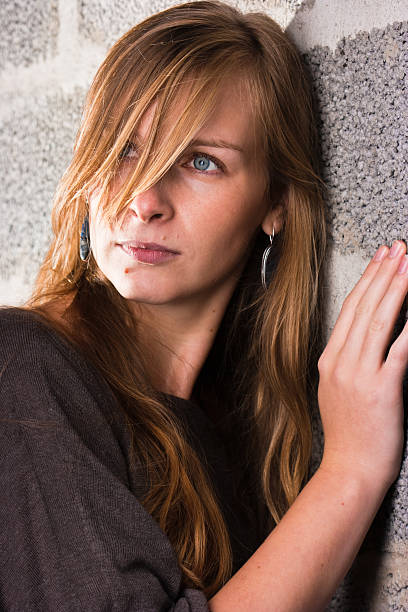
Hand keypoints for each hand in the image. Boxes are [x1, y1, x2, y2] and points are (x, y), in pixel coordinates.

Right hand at [318, 241, 407, 489]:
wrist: (349, 470)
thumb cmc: (348, 435)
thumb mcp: (336, 392)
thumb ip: (346, 363)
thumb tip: (362, 339)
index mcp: (329, 360)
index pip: (349, 311)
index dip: (367, 281)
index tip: (380, 258)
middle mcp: (341, 362)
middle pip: (364, 308)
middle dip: (383, 274)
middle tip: (398, 248)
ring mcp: (359, 374)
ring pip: (379, 321)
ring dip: (396, 288)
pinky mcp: (381, 389)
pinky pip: (398, 349)